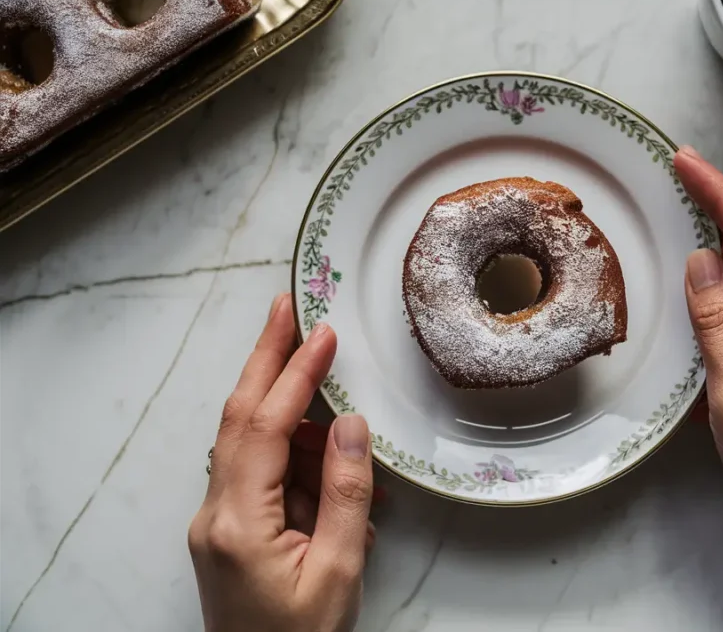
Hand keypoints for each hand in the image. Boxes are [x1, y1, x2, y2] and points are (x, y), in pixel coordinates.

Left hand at [188, 294, 373, 631]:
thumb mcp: (338, 572)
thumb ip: (345, 494)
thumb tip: (348, 424)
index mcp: (239, 524)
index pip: (265, 428)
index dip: (294, 374)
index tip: (321, 333)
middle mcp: (216, 514)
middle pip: (239, 418)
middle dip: (265, 358)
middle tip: (287, 308)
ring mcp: (218, 521)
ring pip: (252, 444)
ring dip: (294, 420)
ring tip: (341, 422)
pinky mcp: (230, 530)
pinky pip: (262, 474)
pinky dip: (296, 460)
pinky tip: (332, 472)